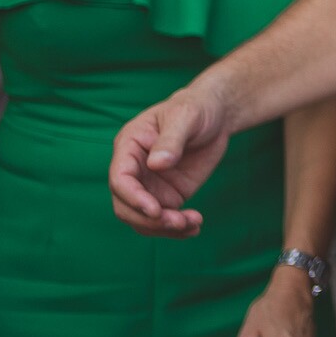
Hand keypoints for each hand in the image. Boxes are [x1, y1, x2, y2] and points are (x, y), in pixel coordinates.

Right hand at [109, 86, 232, 236]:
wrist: (216, 114)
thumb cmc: (195, 108)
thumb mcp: (185, 116)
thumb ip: (171, 140)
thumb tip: (156, 165)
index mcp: (129, 147)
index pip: (120, 179)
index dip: (133, 198)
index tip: (156, 210)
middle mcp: (134, 169)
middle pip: (126, 206)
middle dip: (149, 219)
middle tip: (179, 222)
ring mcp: (150, 185)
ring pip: (143, 218)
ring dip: (164, 228)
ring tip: (193, 224)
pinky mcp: (168, 195)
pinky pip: (164, 219)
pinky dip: (177, 228)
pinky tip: (194, 228)